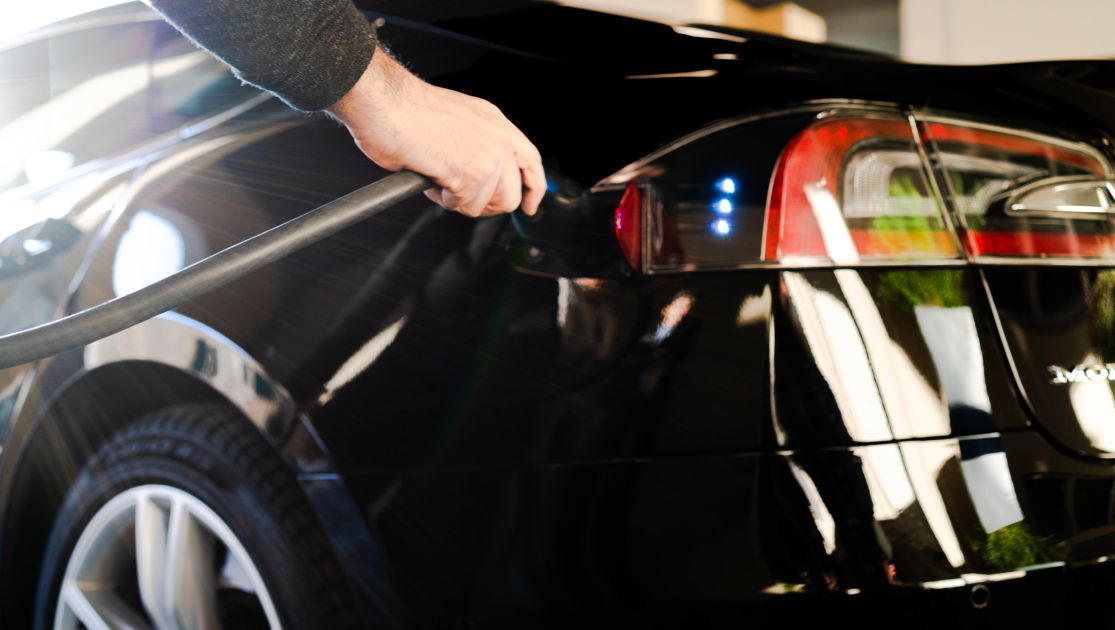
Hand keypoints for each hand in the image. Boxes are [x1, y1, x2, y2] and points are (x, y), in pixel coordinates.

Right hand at [327, 46, 544, 217]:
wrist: (385, 102)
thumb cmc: (404, 110)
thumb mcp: (456, 122)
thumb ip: (474, 145)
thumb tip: (475, 175)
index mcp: (495, 122)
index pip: (530, 161)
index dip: (533, 189)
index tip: (529, 206)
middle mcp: (497, 137)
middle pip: (511, 195)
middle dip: (486, 205)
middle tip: (460, 198)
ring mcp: (487, 157)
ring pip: (486, 205)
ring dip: (459, 202)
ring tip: (437, 182)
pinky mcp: (471, 174)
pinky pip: (463, 206)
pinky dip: (443, 200)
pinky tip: (430, 180)